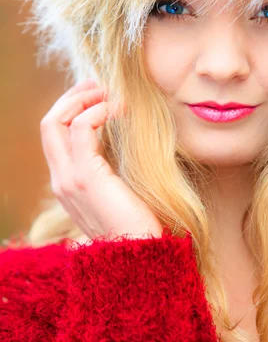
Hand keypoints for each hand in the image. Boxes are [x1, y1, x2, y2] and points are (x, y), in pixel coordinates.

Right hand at [40, 78, 163, 240]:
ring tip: (111, 93)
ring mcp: (69, 179)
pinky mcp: (86, 176)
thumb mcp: (120, 192)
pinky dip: (99, 111)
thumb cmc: (139, 225)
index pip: (55, 135)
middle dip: (73, 96)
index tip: (97, 94)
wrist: (143, 257)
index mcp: (68, 184)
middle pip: (49, 123)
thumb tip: (120, 141)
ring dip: (84, 99)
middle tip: (100, 84)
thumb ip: (111, 170)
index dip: (72, 108)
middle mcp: (61, 180)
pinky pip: (82, 128)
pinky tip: (121, 110)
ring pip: (57, 121)